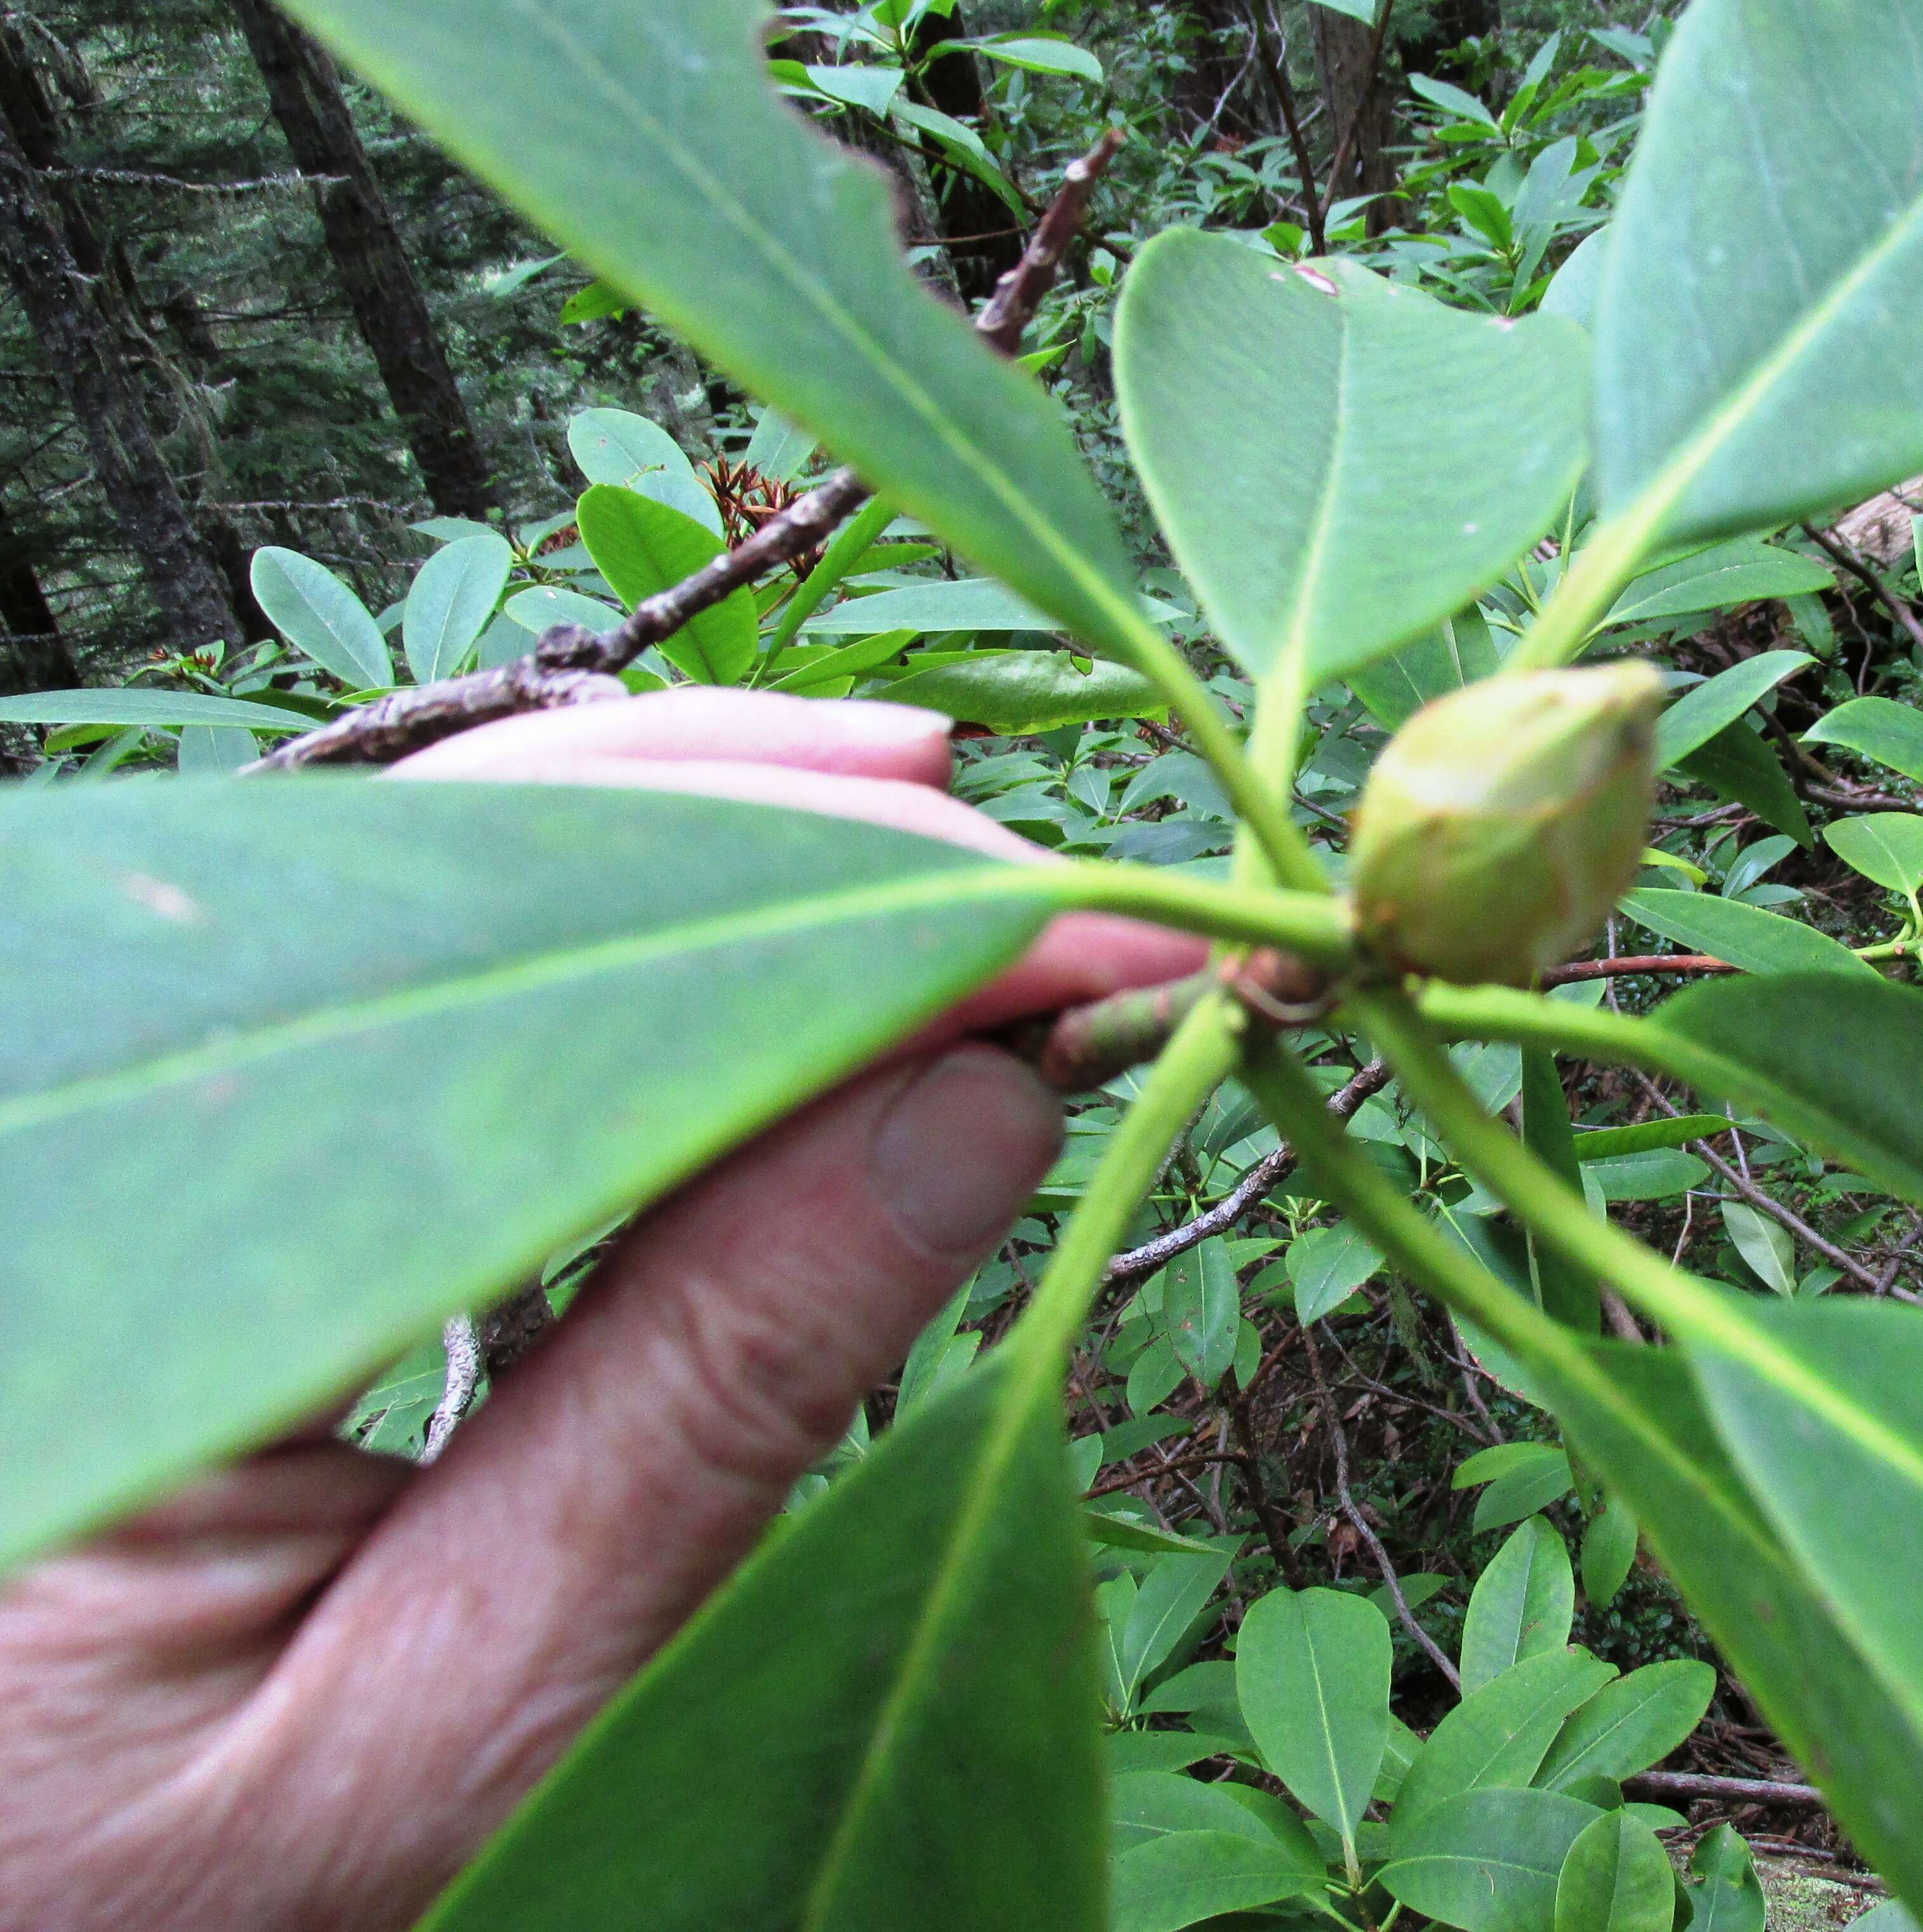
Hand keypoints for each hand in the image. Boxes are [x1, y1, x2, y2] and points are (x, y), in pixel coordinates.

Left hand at [0, 691, 1202, 1931]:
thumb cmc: (201, 1917)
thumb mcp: (466, 1721)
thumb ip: (706, 1410)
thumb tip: (985, 1095)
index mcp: (100, 1265)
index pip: (516, 973)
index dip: (834, 910)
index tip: (1086, 938)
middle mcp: (67, 1112)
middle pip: (460, 854)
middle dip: (785, 833)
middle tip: (1045, 878)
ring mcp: (98, 1111)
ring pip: (436, 879)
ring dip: (711, 847)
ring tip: (933, 839)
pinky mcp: (172, 1150)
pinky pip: (408, 973)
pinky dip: (617, 928)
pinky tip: (764, 928)